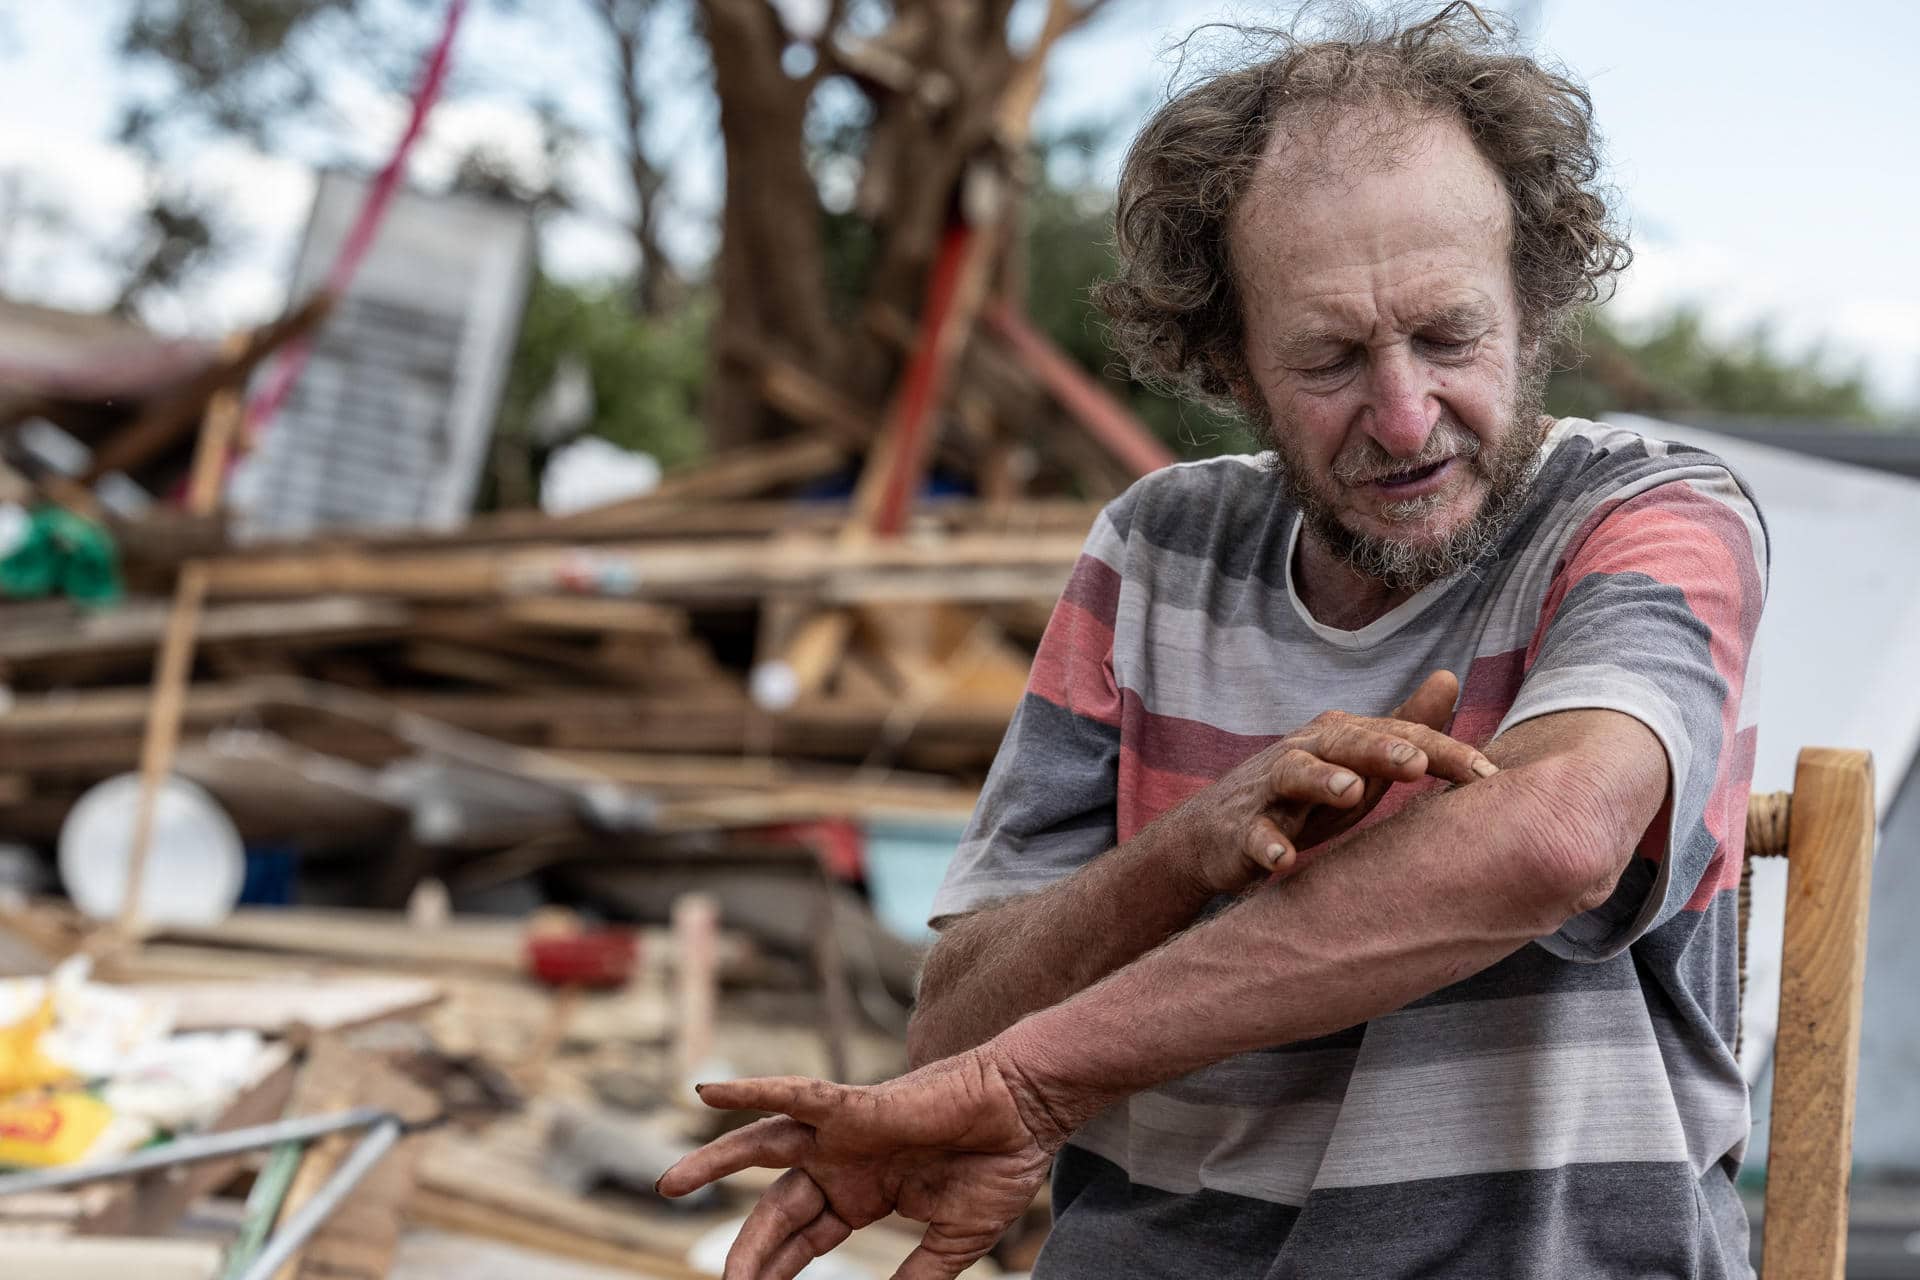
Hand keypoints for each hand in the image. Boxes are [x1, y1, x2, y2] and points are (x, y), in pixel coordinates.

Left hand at [657, 1045, 1063, 1279]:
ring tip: (670, 1185)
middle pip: (776, 1208)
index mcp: (865, 1194)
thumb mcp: (952, 1240)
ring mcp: (846, 1132)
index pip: (803, 1240)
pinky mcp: (856, 1105)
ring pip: (763, 1144)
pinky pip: (795, 1095)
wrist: (1031, 1114)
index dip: (776, 1272)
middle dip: (746, 1248)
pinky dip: (751, 1090)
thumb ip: (915, 1277)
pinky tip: (709, 1092)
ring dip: (714, 1161)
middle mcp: (845, 1162)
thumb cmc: (1000, 1164)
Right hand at [1172, 668, 1495, 894]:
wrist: (1214, 833)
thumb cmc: (1304, 797)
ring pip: (1294, 775)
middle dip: (1380, 749)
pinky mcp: (1241, 830)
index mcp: (1340, 737)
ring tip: (1350, 791)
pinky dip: (1267, 844)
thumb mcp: (1358, 762)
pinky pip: (1254, 835)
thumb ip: (1404, 726)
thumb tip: (1449, 678)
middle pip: (1345, 742)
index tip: (1487, 775)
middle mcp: (1305, 752)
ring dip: (1321, 781)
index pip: (1399, 737)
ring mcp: (1269, 790)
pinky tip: (1284, 859)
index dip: (1442, 753)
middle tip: (1417, 762)